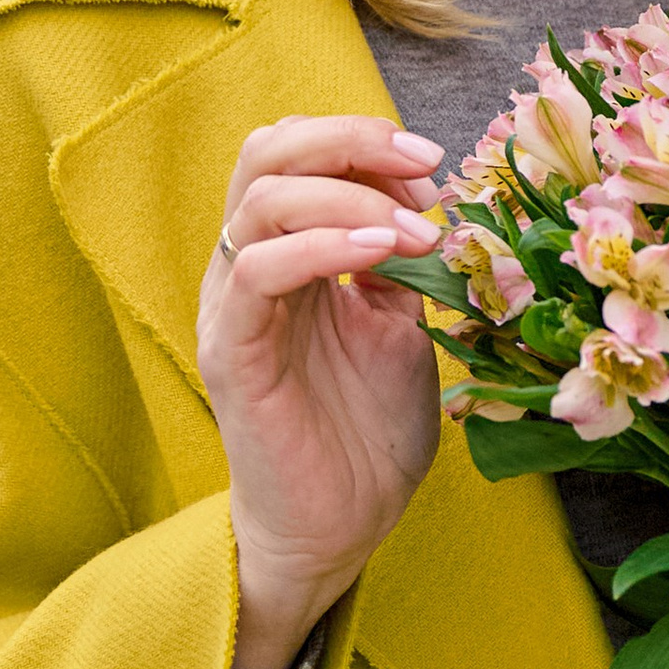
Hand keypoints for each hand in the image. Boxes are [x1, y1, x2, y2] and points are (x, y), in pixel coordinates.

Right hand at [198, 116, 447, 668]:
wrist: (342, 528)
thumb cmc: (369, 433)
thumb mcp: (403, 328)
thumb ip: (402, 265)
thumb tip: (428, 202)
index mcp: (291, 251)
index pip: (302, 152)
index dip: (368, 142)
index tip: (437, 169)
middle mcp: (251, 265)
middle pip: (268, 150)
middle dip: (351, 140)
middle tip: (424, 166)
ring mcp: (234, 305)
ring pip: (260, 196)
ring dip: (349, 195)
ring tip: (415, 230)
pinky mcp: (232, 351)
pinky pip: (258, 270)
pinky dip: (322, 245)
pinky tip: (378, 255)